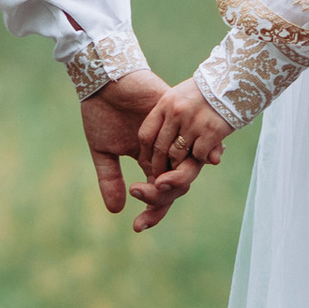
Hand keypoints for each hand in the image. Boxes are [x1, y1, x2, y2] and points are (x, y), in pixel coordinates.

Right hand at [80, 69, 204, 233]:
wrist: (102, 80)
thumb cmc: (101, 112)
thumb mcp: (103, 151)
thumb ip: (110, 179)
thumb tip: (116, 212)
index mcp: (149, 160)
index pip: (158, 192)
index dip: (152, 212)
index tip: (138, 227)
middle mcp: (167, 150)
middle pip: (176, 184)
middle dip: (161, 200)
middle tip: (141, 196)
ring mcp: (175, 134)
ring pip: (187, 166)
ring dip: (176, 180)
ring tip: (158, 185)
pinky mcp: (179, 116)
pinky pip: (198, 136)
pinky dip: (205, 150)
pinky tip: (207, 161)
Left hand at [138, 78, 235, 176]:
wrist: (235, 79)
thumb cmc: (206, 90)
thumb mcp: (180, 95)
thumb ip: (168, 116)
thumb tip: (155, 144)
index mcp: (166, 103)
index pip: (146, 134)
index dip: (146, 153)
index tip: (148, 163)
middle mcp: (177, 112)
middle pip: (160, 149)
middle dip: (159, 167)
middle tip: (160, 177)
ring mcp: (194, 122)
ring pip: (177, 155)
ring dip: (178, 166)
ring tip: (180, 170)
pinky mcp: (212, 131)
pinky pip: (198, 155)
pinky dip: (200, 158)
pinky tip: (205, 155)